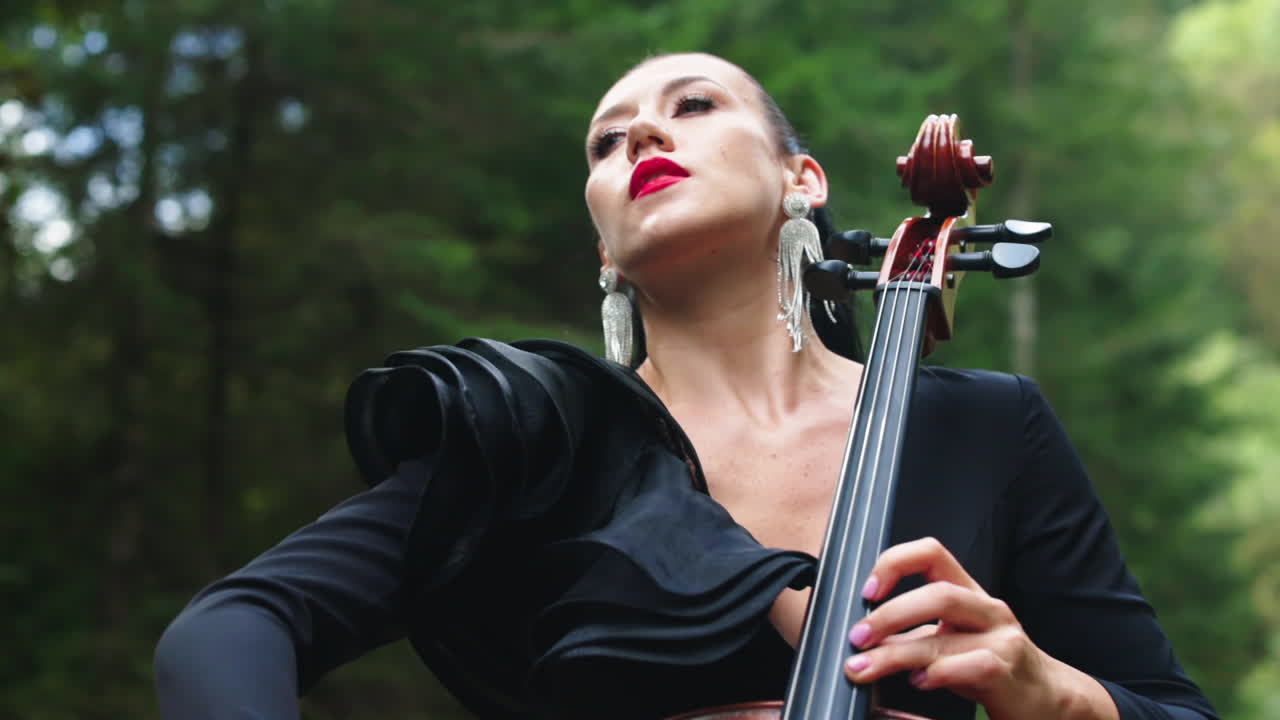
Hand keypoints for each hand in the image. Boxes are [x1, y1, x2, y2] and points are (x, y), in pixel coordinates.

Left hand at [843, 537, 1118, 719]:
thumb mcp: (952, 639)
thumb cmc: (990, 666)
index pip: (931, 553)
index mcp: (968, 592)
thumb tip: (863, 637)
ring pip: (944, 635)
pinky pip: (970, 666)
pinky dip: (937, 674)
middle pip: (936, 595)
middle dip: (889, 615)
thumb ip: (914, 632)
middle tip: (856, 638)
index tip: (867, 591)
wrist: (1048, 700)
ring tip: (864, 668)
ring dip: (895, 654)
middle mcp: (986, 608)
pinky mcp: (1009, 671)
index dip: (895, 563)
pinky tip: (919, 682)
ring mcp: (1002, 639)